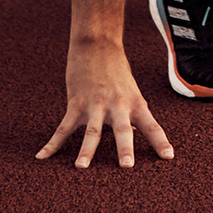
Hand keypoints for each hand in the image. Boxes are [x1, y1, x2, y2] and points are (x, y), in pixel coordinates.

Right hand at [38, 40, 173, 168]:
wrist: (97, 45)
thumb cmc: (117, 72)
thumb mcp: (131, 92)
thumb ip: (131, 114)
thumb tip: (132, 135)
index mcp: (135, 103)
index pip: (152, 126)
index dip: (161, 142)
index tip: (169, 157)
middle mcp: (117, 105)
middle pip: (123, 129)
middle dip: (125, 148)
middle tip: (127, 166)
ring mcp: (95, 104)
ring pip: (92, 131)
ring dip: (86, 150)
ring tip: (81, 167)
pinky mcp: (76, 103)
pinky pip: (64, 127)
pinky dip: (52, 144)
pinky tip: (42, 156)